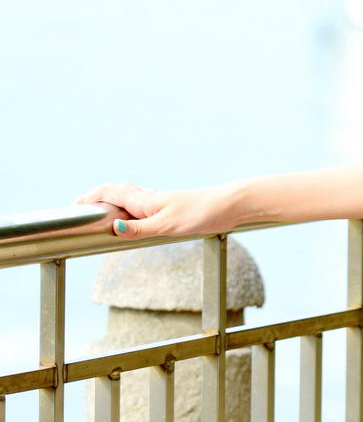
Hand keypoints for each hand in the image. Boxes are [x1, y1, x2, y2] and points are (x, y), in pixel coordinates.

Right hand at [73, 181, 241, 239]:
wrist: (230, 205)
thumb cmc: (201, 212)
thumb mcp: (167, 226)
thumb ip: (139, 229)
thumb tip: (111, 227)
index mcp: (145, 201)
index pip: (109, 193)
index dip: (89, 198)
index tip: (72, 207)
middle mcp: (150, 199)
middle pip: (117, 192)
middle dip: (97, 198)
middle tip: (80, 208)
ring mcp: (161, 202)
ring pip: (130, 196)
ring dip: (112, 200)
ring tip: (99, 210)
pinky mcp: (172, 209)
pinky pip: (143, 204)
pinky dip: (129, 206)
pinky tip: (134, 215)